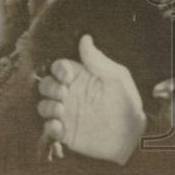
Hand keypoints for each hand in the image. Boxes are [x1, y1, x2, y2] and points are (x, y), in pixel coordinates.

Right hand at [37, 34, 145, 164]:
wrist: (131, 136)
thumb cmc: (128, 103)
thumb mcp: (116, 78)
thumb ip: (98, 61)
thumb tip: (85, 38)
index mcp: (82, 77)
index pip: (59, 67)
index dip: (58, 69)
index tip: (68, 76)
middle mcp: (72, 93)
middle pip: (46, 84)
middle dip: (50, 87)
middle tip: (64, 94)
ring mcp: (68, 113)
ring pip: (44, 105)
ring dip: (47, 106)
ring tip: (61, 110)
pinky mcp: (66, 132)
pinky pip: (48, 129)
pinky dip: (49, 128)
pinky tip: (61, 128)